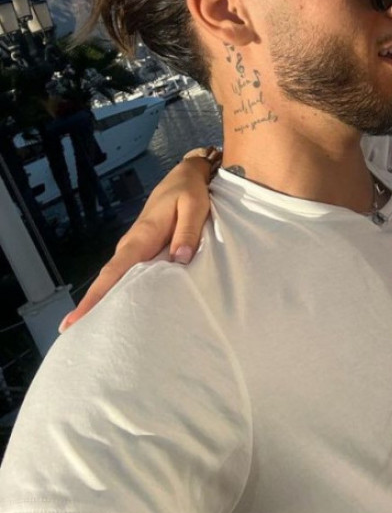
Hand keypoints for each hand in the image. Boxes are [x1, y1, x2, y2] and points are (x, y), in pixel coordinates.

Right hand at [59, 150, 215, 331]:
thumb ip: (188, 232)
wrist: (185, 176)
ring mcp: (136, 248)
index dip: (95, 296)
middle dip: (91, 306)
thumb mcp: (195, 207)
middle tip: (75, 336)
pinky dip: (121, 290)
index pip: (113, 271)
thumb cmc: (189, 192)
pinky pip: (128, 273)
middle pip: (108, 279)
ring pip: (117, 278)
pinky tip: (122, 309)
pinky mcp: (144, 250)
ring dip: (105, 300)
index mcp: (141, 237)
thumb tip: (179, 259)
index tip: (74, 319)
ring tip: (94, 330)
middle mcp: (132, 245)